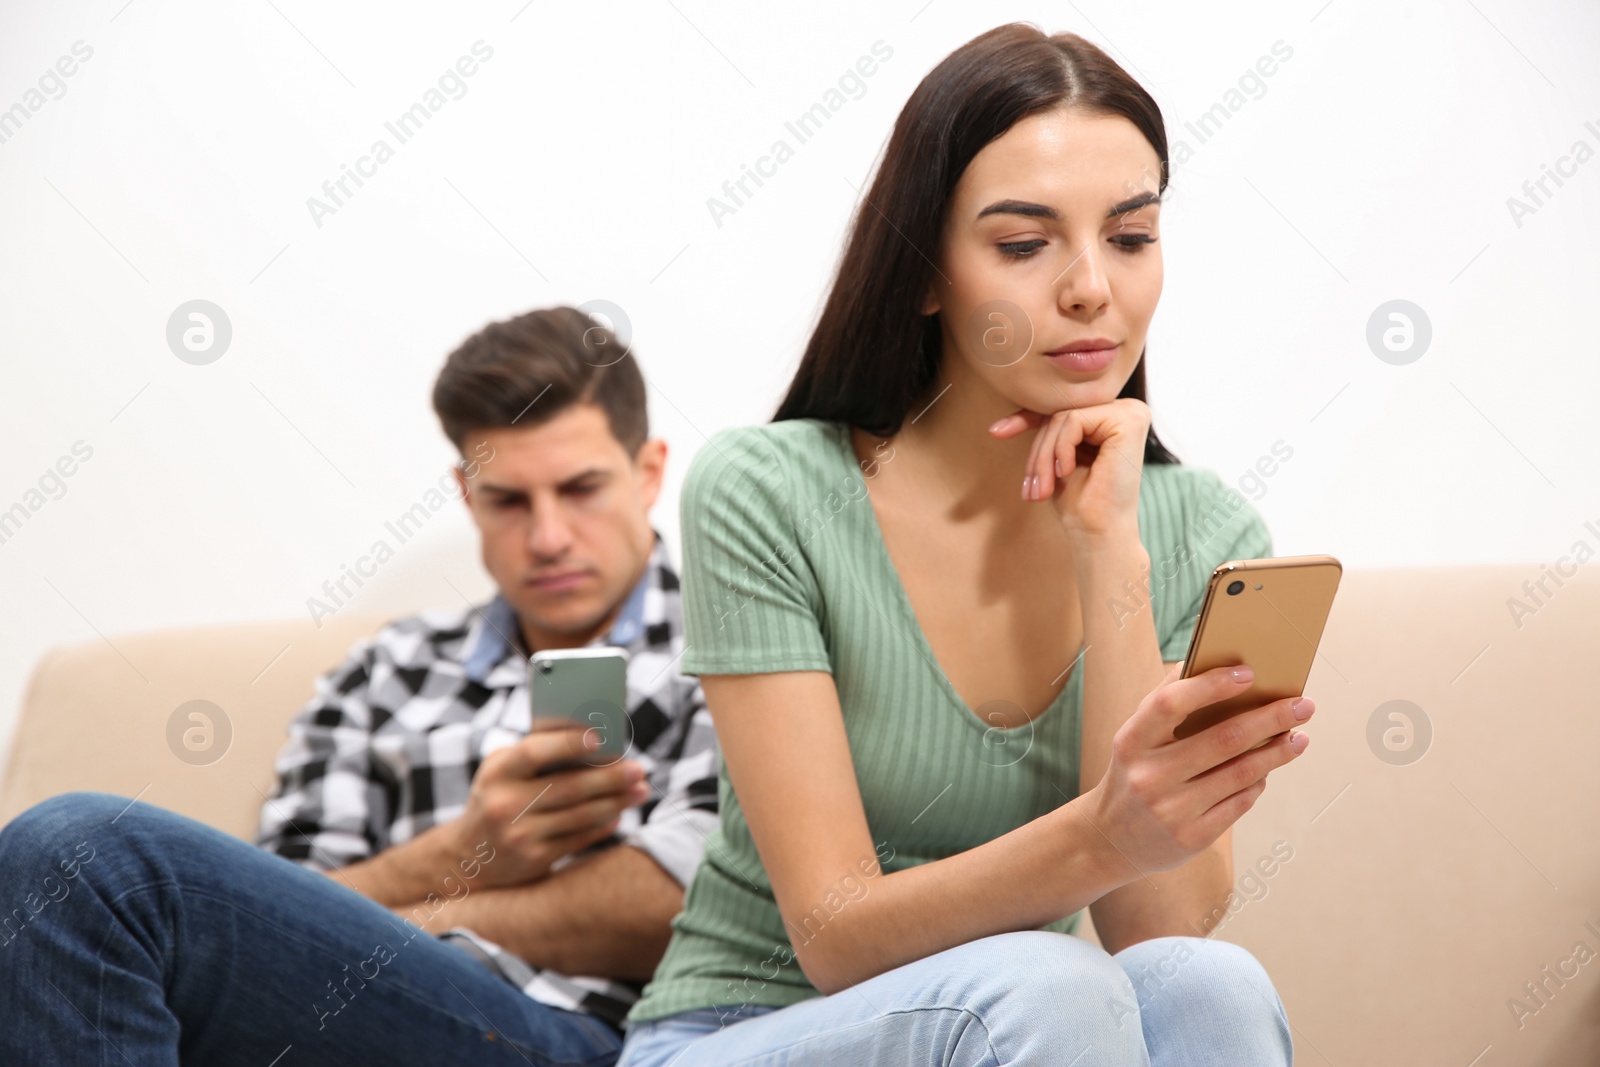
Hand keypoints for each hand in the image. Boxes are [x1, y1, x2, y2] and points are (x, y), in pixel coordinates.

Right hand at [450, 724, 650, 888]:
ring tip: (640, 790)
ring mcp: (520, 836)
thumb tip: (592, 738)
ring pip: (581, 815)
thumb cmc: (497, 798)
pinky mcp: (535, 860)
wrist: (468, 857)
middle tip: (639, 768)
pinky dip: (604, 825)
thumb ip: (535, 752)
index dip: (568, 743)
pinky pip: (580, 839)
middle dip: (610, 777)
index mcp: (497, 773)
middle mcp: (505, 805)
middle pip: (570, 787)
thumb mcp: (501, 771)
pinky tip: (619, 813)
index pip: (535, 752)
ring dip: (616, 801)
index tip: (601, 737)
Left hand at [989, 398, 1150, 540]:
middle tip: (1032, 489)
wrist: (1098, 532)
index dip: (1026, 419)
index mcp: (1112, 418)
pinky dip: (1060, 449)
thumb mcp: (1056, 458)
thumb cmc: (1080, 501)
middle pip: (1060, 413)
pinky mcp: (1128, 419)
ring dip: (1044, 456)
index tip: (995, 432)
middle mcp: (1126, 410)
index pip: (1061, 410)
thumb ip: (1048, 430)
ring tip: (1043, 488)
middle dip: (1038, 451)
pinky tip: (1066, 472)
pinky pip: (1073, 420)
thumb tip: (1006, 418)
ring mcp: (1131, 411)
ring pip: (1063, 417)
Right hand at [1083, 661, 1312, 874]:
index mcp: (1131, 741)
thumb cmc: (1134, 772)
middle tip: (1303, 705)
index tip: (1249, 673)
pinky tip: (1269, 769)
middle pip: (1224, 739)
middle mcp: (1149, 776)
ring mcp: (1171, 810)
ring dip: (1277, 752)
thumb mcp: (1135, 737)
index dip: (1211, 685)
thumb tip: (1208, 663)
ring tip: (1299, 737)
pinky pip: (1240, 802)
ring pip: (1241, 773)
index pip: (1171, 704)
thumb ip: (1165, 702)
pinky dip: (1259, 782)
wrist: (1111, 840)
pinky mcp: (1192, 837)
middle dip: (1271, 719)